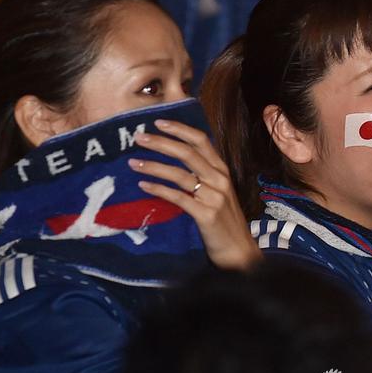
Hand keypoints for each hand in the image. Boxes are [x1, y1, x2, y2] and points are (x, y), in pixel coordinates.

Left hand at [129, 119, 260, 269]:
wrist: (238, 250)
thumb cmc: (223, 221)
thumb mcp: (217, 192)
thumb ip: (202, 175)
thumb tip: (175, 159)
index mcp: (222, 170)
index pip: (201, 140)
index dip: (180, 129)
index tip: (158, 122)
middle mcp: (220, 179)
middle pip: (188, 153)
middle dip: (161, 143)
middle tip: (138, 137)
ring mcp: (214, 197)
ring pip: (180, 174)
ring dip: (154, 166)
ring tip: (133, 163)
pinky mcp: (206, 215)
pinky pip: (178, 198)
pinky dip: (159, 189)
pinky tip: (143, 185)